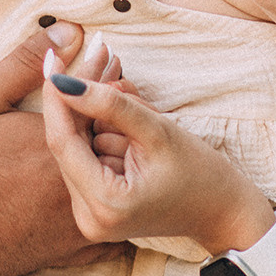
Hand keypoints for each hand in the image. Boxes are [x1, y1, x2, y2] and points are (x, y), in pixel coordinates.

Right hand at [0, 22, 121, 275]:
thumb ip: (26, 63)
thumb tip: (68, 31)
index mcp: (59, 140)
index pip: (94, 96)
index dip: (101, 73)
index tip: (108, 55)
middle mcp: (77, 179)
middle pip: (112, 138)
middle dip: (115, 112)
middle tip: (121, 86)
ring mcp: (77, 218)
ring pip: (116, 182)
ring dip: (118, 155)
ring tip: (115, 134)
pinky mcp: (72, 250)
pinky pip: (112, 231)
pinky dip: (115, 205)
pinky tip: (108, 190)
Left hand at [41, 71, 274, 254]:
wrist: (222, 211)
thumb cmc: (200, 173)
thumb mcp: (157, 130)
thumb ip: (109, 104)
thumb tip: (63, 82)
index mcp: (104, 204)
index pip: (62, 141)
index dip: (58, 97)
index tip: (53, 61)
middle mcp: (89, 217)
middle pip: (69, 142)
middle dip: (88, 99)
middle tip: (107, 58)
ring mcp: (91, 215)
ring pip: (81, 145)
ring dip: (106, 118)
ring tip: (148, 113)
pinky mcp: (97, 208)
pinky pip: (91, 157)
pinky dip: (109, 133)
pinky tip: (136, 126)